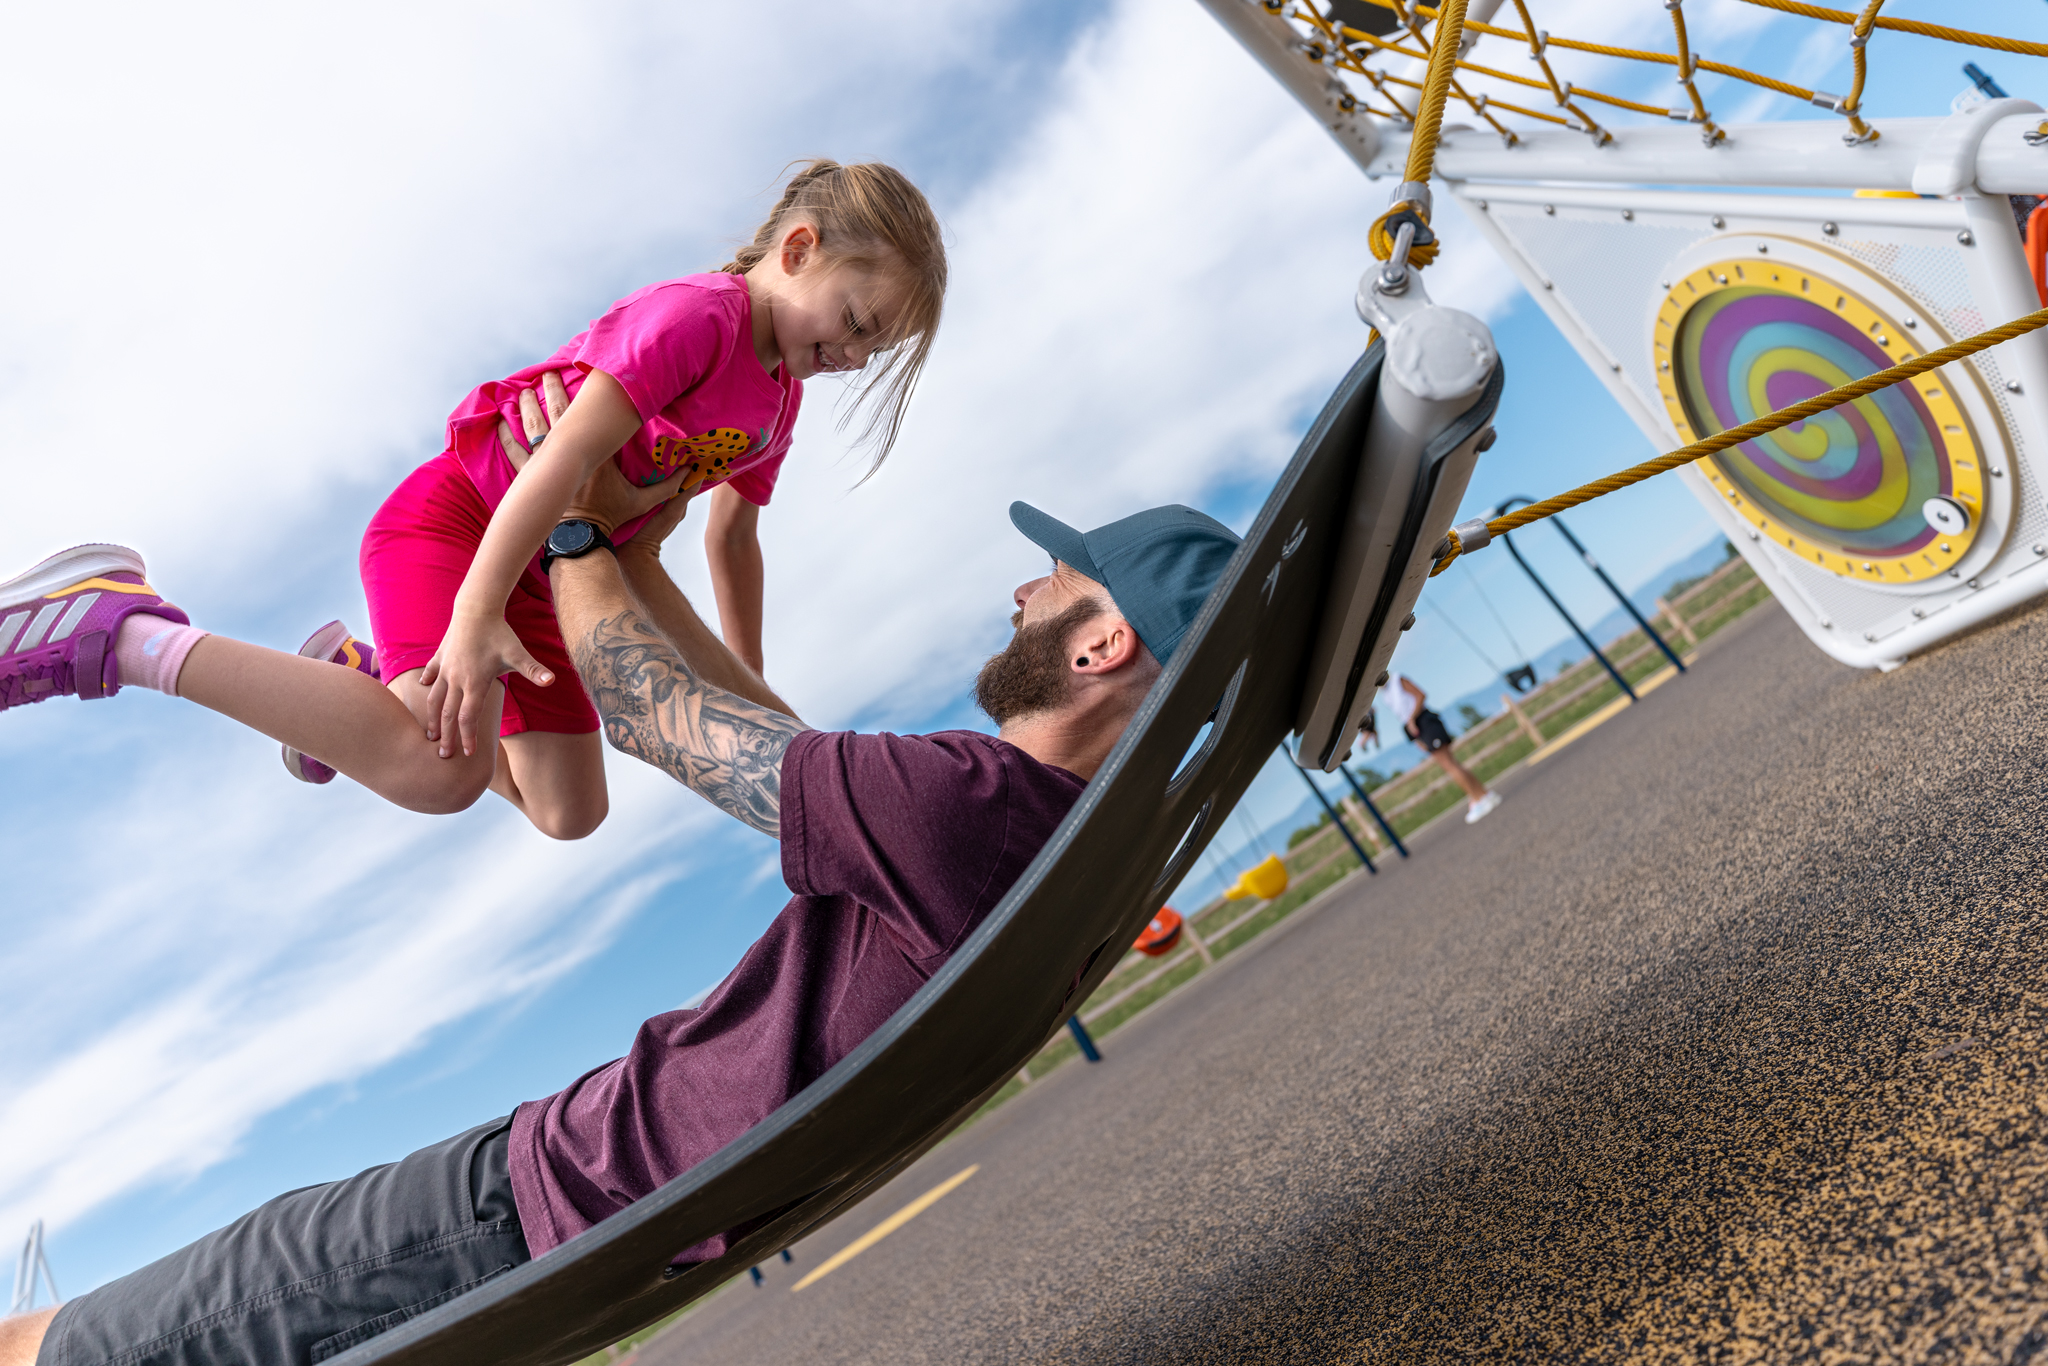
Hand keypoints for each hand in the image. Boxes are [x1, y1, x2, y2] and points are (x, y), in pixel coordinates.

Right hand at [418, 608, 553, 758]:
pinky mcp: (440, 657)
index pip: (468, 718)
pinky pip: (430, 673)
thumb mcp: (518, 653)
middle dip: (446, 737)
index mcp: (474, 683)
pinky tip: (424, 690)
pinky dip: (427, 684)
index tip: (468, 754)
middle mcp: (456, 679)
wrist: (476, 608)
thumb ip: (533, 670)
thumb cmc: (499, 633)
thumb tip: (551, 680)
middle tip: (442, 756)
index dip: (467, 737)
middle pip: (448, 714)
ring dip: (432, 718)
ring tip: (429, 734)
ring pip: (434, 698)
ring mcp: (445, 668)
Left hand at [500, 372, 691, 539]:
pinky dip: (506, 437)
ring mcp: (548, 464)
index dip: (586, 395)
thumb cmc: (612, 518)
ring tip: (524, 390)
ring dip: (527, 407)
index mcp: (595, 451)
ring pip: (533, 427)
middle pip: (558, 413)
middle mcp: (569, 453)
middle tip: (548, 372)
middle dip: (552, 390)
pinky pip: (515, 452)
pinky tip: (499, 423)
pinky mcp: (532, 477)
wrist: (581, 538)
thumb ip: (668, 487)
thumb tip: (693, 474)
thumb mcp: (645, 502)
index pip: (590, 416)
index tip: (584, 373)